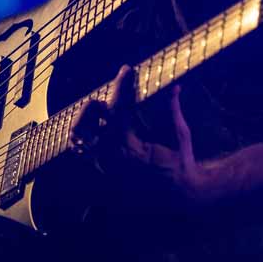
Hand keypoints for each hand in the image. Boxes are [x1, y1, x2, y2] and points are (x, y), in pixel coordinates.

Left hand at [71, 66, 210, 212]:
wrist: (177, 192)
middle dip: (95, 106)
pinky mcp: (104, 169)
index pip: (119, 113)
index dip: (121, 87)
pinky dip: (82, 134)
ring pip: (80, 138)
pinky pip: (82, 150)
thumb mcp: (181, 135)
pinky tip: (94, 124)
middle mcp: (115, 160)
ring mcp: (106, 166)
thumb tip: (175, 87)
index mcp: (135, 150)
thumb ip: (174, 110)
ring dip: (86, 119)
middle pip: (89, 126)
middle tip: (109, 97)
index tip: (126, 69)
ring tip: (100, 108)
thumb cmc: (181, 162)